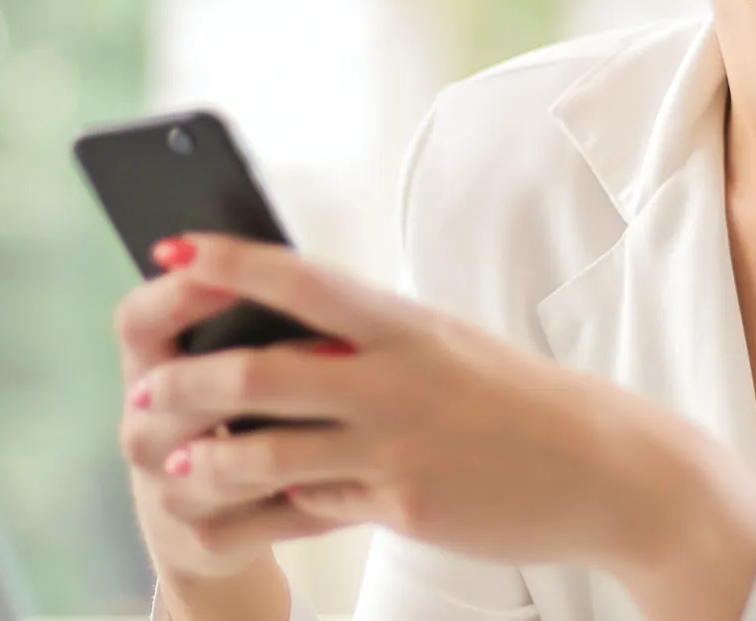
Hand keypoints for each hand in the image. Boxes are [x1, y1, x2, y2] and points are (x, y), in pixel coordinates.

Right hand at [112, 253, 343, 589]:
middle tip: (331, 349)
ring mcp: (167, 488)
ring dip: (294, 437)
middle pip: (183, 389)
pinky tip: (359, 478)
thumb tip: (294, 265)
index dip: (179, 292)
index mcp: (145, 368)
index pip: (137, 319)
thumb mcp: (221, 362)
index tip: (238, 275)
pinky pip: (266, 514)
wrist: (211, 520)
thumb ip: (243, 321)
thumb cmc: (232, 415)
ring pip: (229, 459)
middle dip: (254, 369)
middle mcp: (142, 427)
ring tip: (354, 414)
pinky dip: (317, 497)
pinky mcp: (205, 537)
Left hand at [128, 234, 755, 617]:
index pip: (298, 277)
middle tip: (145, 387)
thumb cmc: (516, 403)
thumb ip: (372, 347)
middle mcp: (395, 375)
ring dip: (209, 458)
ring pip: (269, 448)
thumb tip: (289, 346)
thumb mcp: (447, 349)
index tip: (167, 249)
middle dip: (189, 379)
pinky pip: (315, 502)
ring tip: (175, 463)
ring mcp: (397, 443)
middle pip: (261, 369)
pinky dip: (273, 502)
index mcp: (404, 321)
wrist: (610, 470)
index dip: (227, 260)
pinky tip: (244, 504)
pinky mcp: (404, 504)